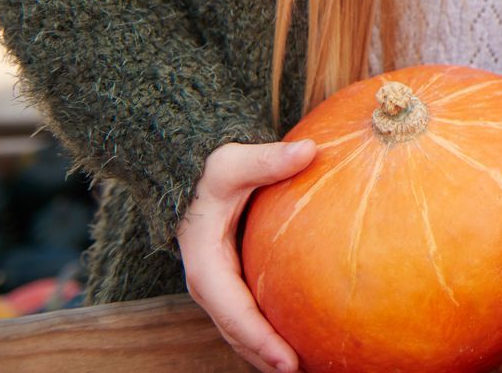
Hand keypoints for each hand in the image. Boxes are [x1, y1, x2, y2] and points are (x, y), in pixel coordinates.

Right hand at [179, 139, 315, 372]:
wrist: (193, 174)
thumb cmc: (212, 170)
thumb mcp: (233, 162)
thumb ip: (267, 160)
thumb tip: (308, 151)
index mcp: (206, 266)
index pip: (236, 313)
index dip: (261, 340)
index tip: (289, 362)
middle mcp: (210, 284)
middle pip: (239, 332)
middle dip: (266, 357)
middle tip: (303, 372)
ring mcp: (221, 286)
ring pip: (243, 329)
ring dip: (268, 352)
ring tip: (306, 367)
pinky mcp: (233, 282)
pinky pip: (251, 314)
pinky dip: (270, 332)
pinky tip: (302, 338)